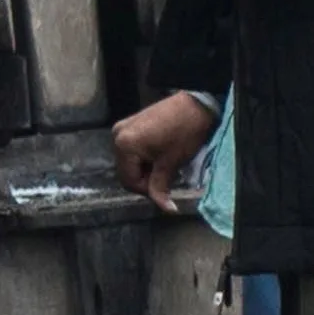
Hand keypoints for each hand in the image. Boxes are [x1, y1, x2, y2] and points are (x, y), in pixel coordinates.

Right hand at [114, 92, 216, 208]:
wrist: (196, 105)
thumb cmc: (184, 133)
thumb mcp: (171, 163)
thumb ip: (161, 187)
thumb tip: (166, 209)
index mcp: (124, 145)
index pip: (129, 181)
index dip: (147, 190)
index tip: (164, 188)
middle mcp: (117, 135)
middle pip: (127, 171)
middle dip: (145, 179)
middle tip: (166, 178)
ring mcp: (122, 127)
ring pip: (130, 162)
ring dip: (145, 169)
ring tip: (164, 165)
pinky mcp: (131, 124)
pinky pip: (132, 150)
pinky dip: (145, 157)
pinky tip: (159, 155)